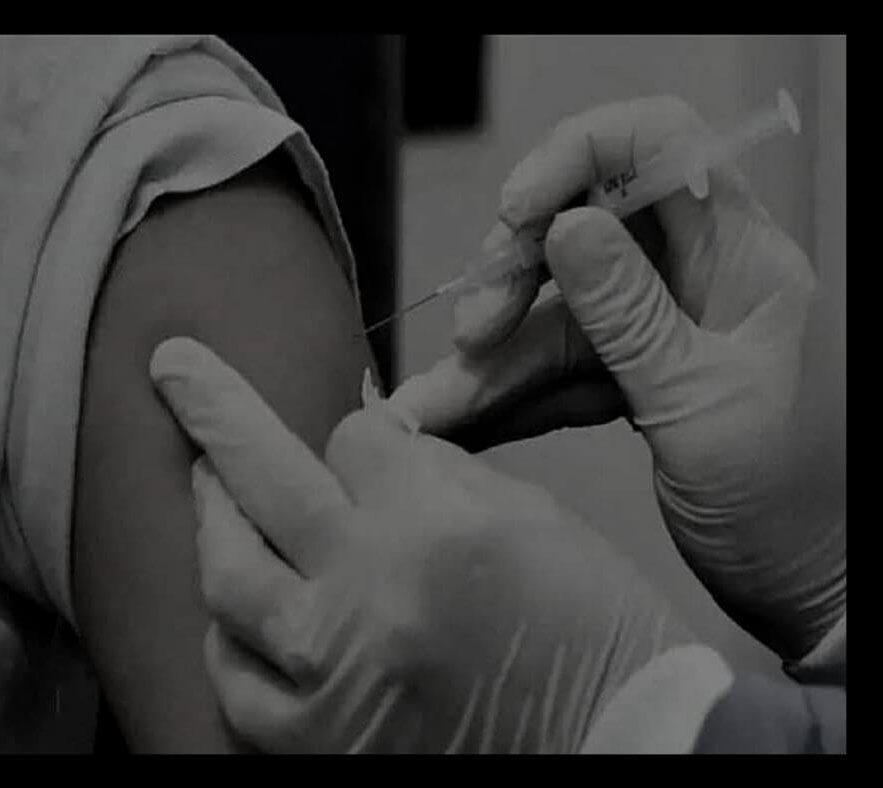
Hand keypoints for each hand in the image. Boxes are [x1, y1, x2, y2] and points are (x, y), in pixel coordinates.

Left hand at [150, 337, 690, 752]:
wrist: (621, 742)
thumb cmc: (598, 630)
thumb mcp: (533, 516)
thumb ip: (438, 472)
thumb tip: (373, 443)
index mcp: (435, 521)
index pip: (354, 437)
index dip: (363, 433)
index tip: (372, 445)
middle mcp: (369, 585)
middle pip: (263, 472)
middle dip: (214, 408)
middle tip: (174, 369)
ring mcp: (331, 667)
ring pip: (229, 572)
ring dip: (211, 516)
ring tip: (203, 482)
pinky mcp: (319, 739)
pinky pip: (237, 680)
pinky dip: (229, 638)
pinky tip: (230, 608)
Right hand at [390, 96, 843, 661]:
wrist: (806, 590)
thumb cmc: (787, 506)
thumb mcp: (699, 404)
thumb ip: (628, 314)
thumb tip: (565, 226)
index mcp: (743, 259)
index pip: (660, 146)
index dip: (577, 156)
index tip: (516, 212)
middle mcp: (700, 280)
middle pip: (587, 228)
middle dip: (516, 274)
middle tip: (471, 330)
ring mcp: (663, 331)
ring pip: (560, 311)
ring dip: (494, 356)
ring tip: (433, 406)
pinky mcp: (635, 378)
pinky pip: (560, 369)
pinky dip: (513, 396)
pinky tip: (465, 420)